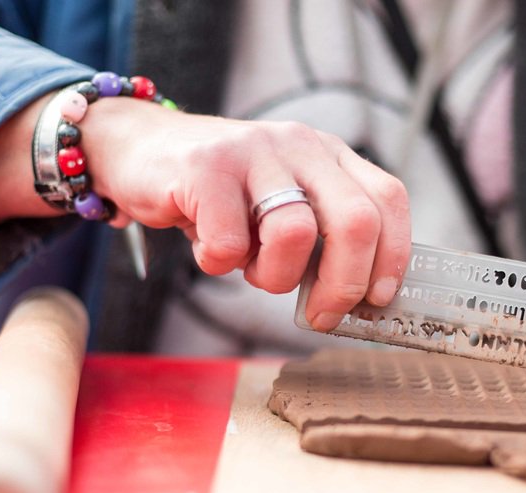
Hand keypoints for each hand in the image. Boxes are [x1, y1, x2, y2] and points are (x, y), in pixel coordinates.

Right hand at [83, 99, 410, 330]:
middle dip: (344, 284)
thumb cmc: (218, 196)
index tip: (377, 299)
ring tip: (248, 267)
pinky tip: (207, 249)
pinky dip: (218, 265)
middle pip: (356, 220)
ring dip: (273, 276)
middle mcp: (299, 144)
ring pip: (295, 234)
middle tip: (321, 314)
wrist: (134, 150)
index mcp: (328, 155)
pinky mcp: (206, 166)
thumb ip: (319, 236)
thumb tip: (355, 300)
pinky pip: (230, 244)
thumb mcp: (280, 205)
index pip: (387, 200)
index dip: (392, 257)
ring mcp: (254, 150)